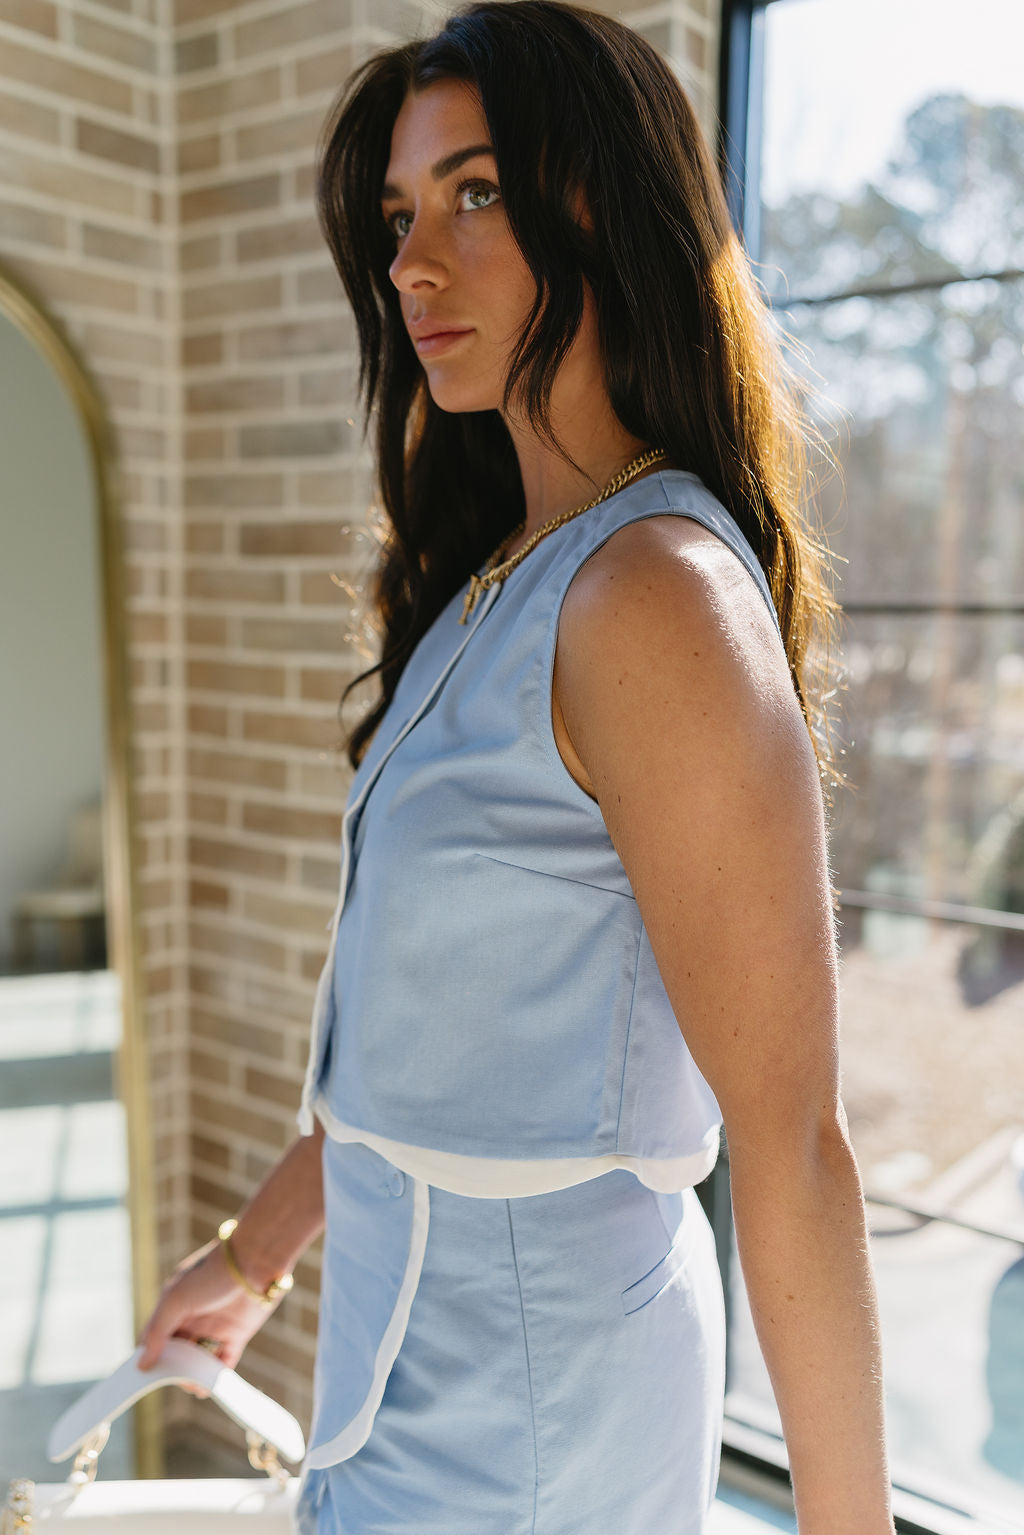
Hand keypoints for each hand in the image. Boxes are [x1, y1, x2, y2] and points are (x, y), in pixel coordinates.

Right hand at [137, 1237, 279, 1395]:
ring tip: (193, 1387)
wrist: (255, 1261)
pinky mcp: (237, 1334)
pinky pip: (223, 1360)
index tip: (146, 1377)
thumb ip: (158, 1331)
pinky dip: (215, 1374)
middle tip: (176, 1381)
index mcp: (174, 1304)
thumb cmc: (212, 1272)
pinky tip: (209, 1385)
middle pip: (178, 1351)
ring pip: (199, 1359)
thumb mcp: (176, 1298)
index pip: (155, 1336)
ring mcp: (215, 1326)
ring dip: (194, 1376)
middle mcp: (193, 1317)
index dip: (150, 1356)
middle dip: (174, 1369)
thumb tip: (143, 1363)